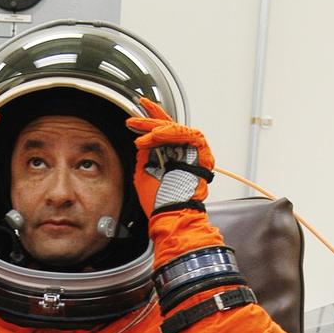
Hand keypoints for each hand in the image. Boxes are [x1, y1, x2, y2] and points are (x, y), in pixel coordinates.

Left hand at [126, 98, 214, 217]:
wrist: (171, 214)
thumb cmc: (159, 201)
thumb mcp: (143, 173)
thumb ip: (144, 156)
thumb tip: (141, 140)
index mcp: (168, 156)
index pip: (160, 133)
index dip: (147, 122)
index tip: (132, 118)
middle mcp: (181, 151)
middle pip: (168, 126)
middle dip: (149, 120)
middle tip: (133, 120)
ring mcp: (191, 152)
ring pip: (177, 129)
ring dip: (158, 129)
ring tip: (144, 136)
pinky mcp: (201, 153)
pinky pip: (188, 135)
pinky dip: (172, 133)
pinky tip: (157, 136)